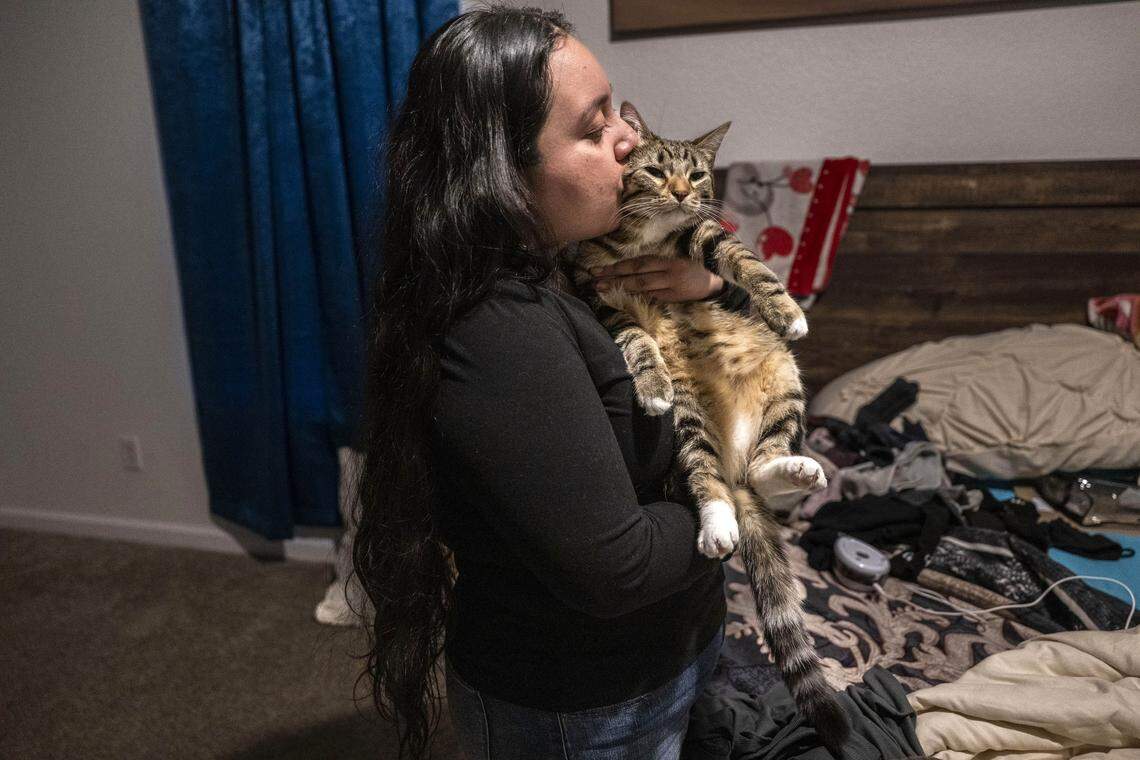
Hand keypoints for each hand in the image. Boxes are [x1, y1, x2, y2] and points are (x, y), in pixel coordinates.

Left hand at [590, 255, 723, 301]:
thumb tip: (628, 270)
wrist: (716, 283)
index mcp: (668, 260)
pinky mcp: (675, 298)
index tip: (600, 269)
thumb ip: (656, 266)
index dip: (619, 266)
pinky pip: (652, 298)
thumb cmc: (692, 270)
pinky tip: (622, 298)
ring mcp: (673, 286)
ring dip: (621, 287)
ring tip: (602, 288)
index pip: (639, 263)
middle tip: (594, 279)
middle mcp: (669, 272)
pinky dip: (637, 297)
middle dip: (614, 276)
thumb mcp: (676, 261)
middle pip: (637, 273)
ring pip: (643, 286)